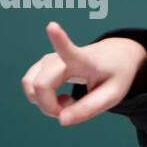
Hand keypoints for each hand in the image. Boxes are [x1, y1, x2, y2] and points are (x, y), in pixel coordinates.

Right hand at [20, 21, 146, 125]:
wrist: (115, 58)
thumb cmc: (114, 77)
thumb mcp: (111, 97)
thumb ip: (87, 109)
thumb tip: (61, 120)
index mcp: (84, 60)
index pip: (69, 49)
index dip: (58, 39)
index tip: (52, 26)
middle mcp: (61, 57)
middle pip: (41, 86)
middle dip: (49, 107)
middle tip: (71, 110)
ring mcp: (48, 60)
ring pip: (31, 87)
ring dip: (45, 104)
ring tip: (68, 103)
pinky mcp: (42, 65)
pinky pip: (31, 87)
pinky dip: (42, 99)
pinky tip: (61, 98)